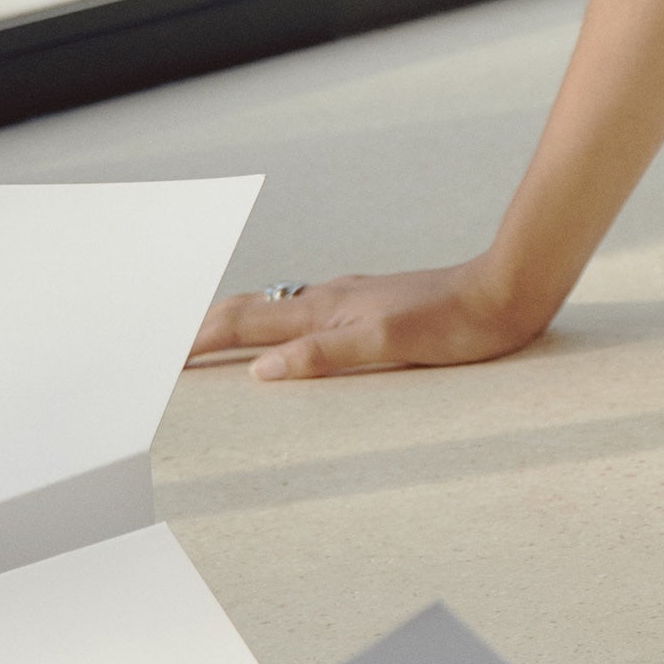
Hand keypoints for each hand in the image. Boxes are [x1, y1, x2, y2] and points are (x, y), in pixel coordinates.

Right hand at [186, 259, 552, 381]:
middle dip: (202, 325)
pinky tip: (290, 332)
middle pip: (251, 309)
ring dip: (238, 322)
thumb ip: (325, 354)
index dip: (196, 339)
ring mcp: (353, 298)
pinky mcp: (375, 303)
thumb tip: (259, 371)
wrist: (507, 292)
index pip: (243, 321)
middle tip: (164, 344)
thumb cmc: (456, 323)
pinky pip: (308, 312)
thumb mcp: (390, 345)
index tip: (155, 357)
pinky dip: (279, 322)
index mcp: (326, 309)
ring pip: (278, 308)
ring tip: (210, 337)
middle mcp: (332, 298)